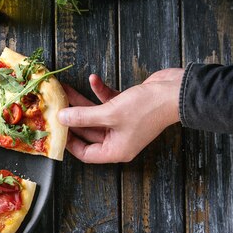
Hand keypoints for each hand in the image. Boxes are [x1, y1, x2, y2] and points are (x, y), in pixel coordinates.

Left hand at [57, 69, 184, 162]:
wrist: (176, 92)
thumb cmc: (147, 108)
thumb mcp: (109, 113)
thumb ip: (83, 116)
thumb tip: (62, 118)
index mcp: (116, 149)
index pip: (86, 153)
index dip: (70, 143)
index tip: (56, 130)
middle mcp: (119, 139)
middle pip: (88, 131)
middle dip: (72, 117)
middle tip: (57, 106)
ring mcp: (123, 123)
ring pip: (95, 114)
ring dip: (81, 102)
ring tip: (66, 89)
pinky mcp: (127, 107)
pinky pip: (107, 102)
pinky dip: (99, 91)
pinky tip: (93, 78)